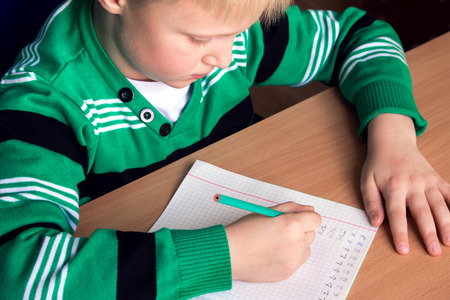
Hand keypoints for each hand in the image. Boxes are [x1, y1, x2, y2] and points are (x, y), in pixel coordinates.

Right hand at [225, 202, 320, 281]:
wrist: (230, 253)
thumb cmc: (245, 231)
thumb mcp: (267, 212)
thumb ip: (292, 208)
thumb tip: (309, 210)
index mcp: (292, 224)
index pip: (316, 219)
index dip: (305, 217)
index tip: (296, 219)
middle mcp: (296, 243)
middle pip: (312, 233)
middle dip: (300, 230)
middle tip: (281, 230)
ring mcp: (293, 259)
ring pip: (306, 248)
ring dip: (297, 244)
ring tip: (276, 242)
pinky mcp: (288, 272)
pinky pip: (298, 261)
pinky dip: (290, 257)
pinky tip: (274, 253)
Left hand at [361, 114, 449, 255]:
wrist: (393, 142)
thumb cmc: (378, 165)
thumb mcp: (366, 181)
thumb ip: (371, 202)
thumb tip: (375, 223)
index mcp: (393, 186)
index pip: (397, 213)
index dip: (400, 232)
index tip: (404, 249)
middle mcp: (413, 184)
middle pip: (422, 212)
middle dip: (429, 233)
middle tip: (434, 252)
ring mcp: (428, 181)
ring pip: (440, 205)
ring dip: (446, 224)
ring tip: (449, 242)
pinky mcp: (437, 179)